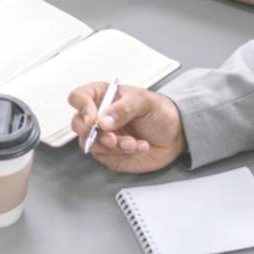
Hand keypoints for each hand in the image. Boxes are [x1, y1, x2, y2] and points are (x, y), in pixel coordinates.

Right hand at [67, 82, 185, 172]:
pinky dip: (123, 154)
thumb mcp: (144, 102)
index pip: (79, 98)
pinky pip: (107, 157)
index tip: (93, 119)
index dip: (82, 108)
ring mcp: (103, 136)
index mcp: (103, 96)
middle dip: (93, 133)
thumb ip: (123, 109)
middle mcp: (99, 116)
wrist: (175, 133)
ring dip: (112, 147)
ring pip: (91, 144)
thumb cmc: (159, 111)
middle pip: (78, 124)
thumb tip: (102, 121)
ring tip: (133, 143)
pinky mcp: (110, 154)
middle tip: (112, 138)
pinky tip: (139, 147)